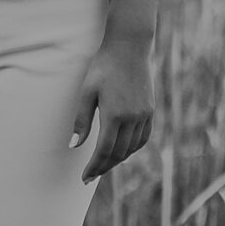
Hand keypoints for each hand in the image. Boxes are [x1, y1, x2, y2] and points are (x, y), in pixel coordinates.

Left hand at [68, 29, 154, 183]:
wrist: (129, 47)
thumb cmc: (103, 67)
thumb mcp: (87, 91)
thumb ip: (81, 120)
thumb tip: (74, 145)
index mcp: (114, 115)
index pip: (103, 151)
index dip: (94, 167)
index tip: (84, 178)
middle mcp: (132, 118)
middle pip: (118, 153)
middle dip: (103, 167)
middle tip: (90, 176)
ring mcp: (144, 115)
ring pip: (131, 148)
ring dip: (117, 160)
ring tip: (104, 166)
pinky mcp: (150, 111)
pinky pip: (143, 138)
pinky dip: (132, 149)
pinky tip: (123, 152)